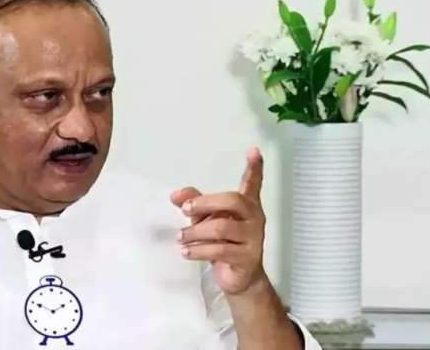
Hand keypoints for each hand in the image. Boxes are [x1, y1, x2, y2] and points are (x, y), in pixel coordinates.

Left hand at [171, 147, 265, 295]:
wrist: (240, 278)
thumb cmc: (224, 243)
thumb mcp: (206, 220)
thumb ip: (194, 204)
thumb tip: (174, 195)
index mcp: (247, 206)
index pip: (252, 184)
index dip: (254, 168)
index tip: (254, 151)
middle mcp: (254, 218)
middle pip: (233, 200)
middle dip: (205, 203)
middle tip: (185, 210)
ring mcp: (253, 238)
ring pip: (222, 227)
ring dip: (195, 232)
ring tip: (181, 237)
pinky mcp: (247, 258)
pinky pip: (220, 250)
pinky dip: (198, 250)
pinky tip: (186, 252)